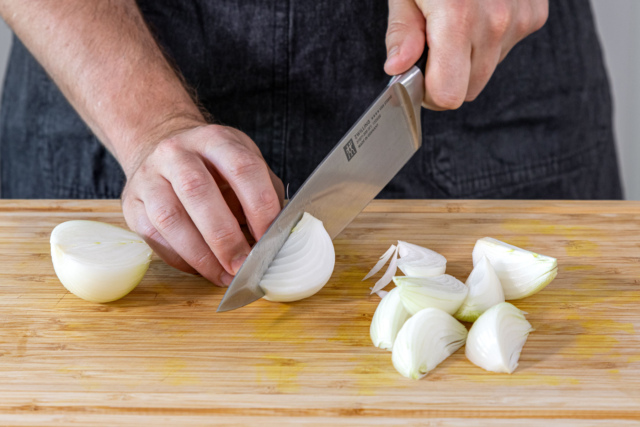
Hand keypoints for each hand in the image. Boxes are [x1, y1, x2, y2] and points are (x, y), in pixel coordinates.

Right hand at [122, 124, 284, 286]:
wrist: (161, 147)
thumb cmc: (213, 165)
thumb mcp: (244, 162)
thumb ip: (264, 193)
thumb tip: (280, 234)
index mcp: (215, 140)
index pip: (242, 168)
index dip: (259, 206)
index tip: (269, 238)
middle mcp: (177, 153)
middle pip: (198, 192)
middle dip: (225, 237)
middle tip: (243, 265)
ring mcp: (149, 177)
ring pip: (170, 217)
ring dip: (200, 255)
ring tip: (223, 275)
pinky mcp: (132, 203)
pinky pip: (154, 237)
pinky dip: (181, 259)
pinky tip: (202, 268)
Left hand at [384, 0, 548, 109]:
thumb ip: (403, 31)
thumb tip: (398, 67)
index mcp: (458, 19)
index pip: (448, 95)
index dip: (428, 93)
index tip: (418, 78)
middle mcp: (495, 24)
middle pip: (468, 90)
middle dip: (447, 77)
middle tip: (432, 48)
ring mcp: (520, 19)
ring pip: (487, 70)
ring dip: (468, 58)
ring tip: (456, 19)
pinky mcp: (534, 13)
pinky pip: (506, 47)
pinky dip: (489, 39)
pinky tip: (479, 10)